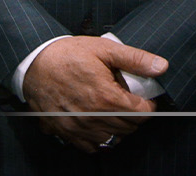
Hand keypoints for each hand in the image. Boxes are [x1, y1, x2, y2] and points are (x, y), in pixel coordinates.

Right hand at [23, 36, 162, 153]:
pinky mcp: (66, 132)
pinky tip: (98, 121)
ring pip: (113, 138)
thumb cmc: (67, 54)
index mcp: (106, 97)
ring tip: (113, 109)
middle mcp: (93, 117)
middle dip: (135, 115)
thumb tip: (161, 67)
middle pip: (130, 127)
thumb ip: (135, 59)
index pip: (142, 114)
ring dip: (119, 126)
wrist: (33, 63)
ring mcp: (79, 128)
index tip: (144, 98)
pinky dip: (100, 137)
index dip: (148, 105)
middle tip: (128, 100)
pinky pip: (92, 146)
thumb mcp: (103, 48)